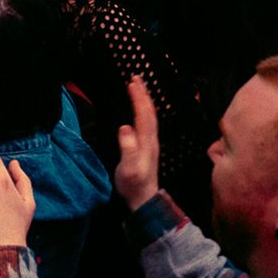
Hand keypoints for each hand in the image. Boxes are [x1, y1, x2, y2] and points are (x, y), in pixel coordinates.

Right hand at [114, 76, 159, 210]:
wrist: (143, 199)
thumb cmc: (133, 185)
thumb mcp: (129, 169)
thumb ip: (128, 149)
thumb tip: (125, 128)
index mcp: (147, 141)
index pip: (144, 114)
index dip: (139, 98)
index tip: (132, 83)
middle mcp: (151, 139)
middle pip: (149, 112)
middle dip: (143, 94)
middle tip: (136, 78)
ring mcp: (150, 142)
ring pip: (149, 116)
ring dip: (144, 100)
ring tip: (138, 87)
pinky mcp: (147, 146)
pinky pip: (146, 122)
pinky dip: (143, 110)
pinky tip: (139, 108)